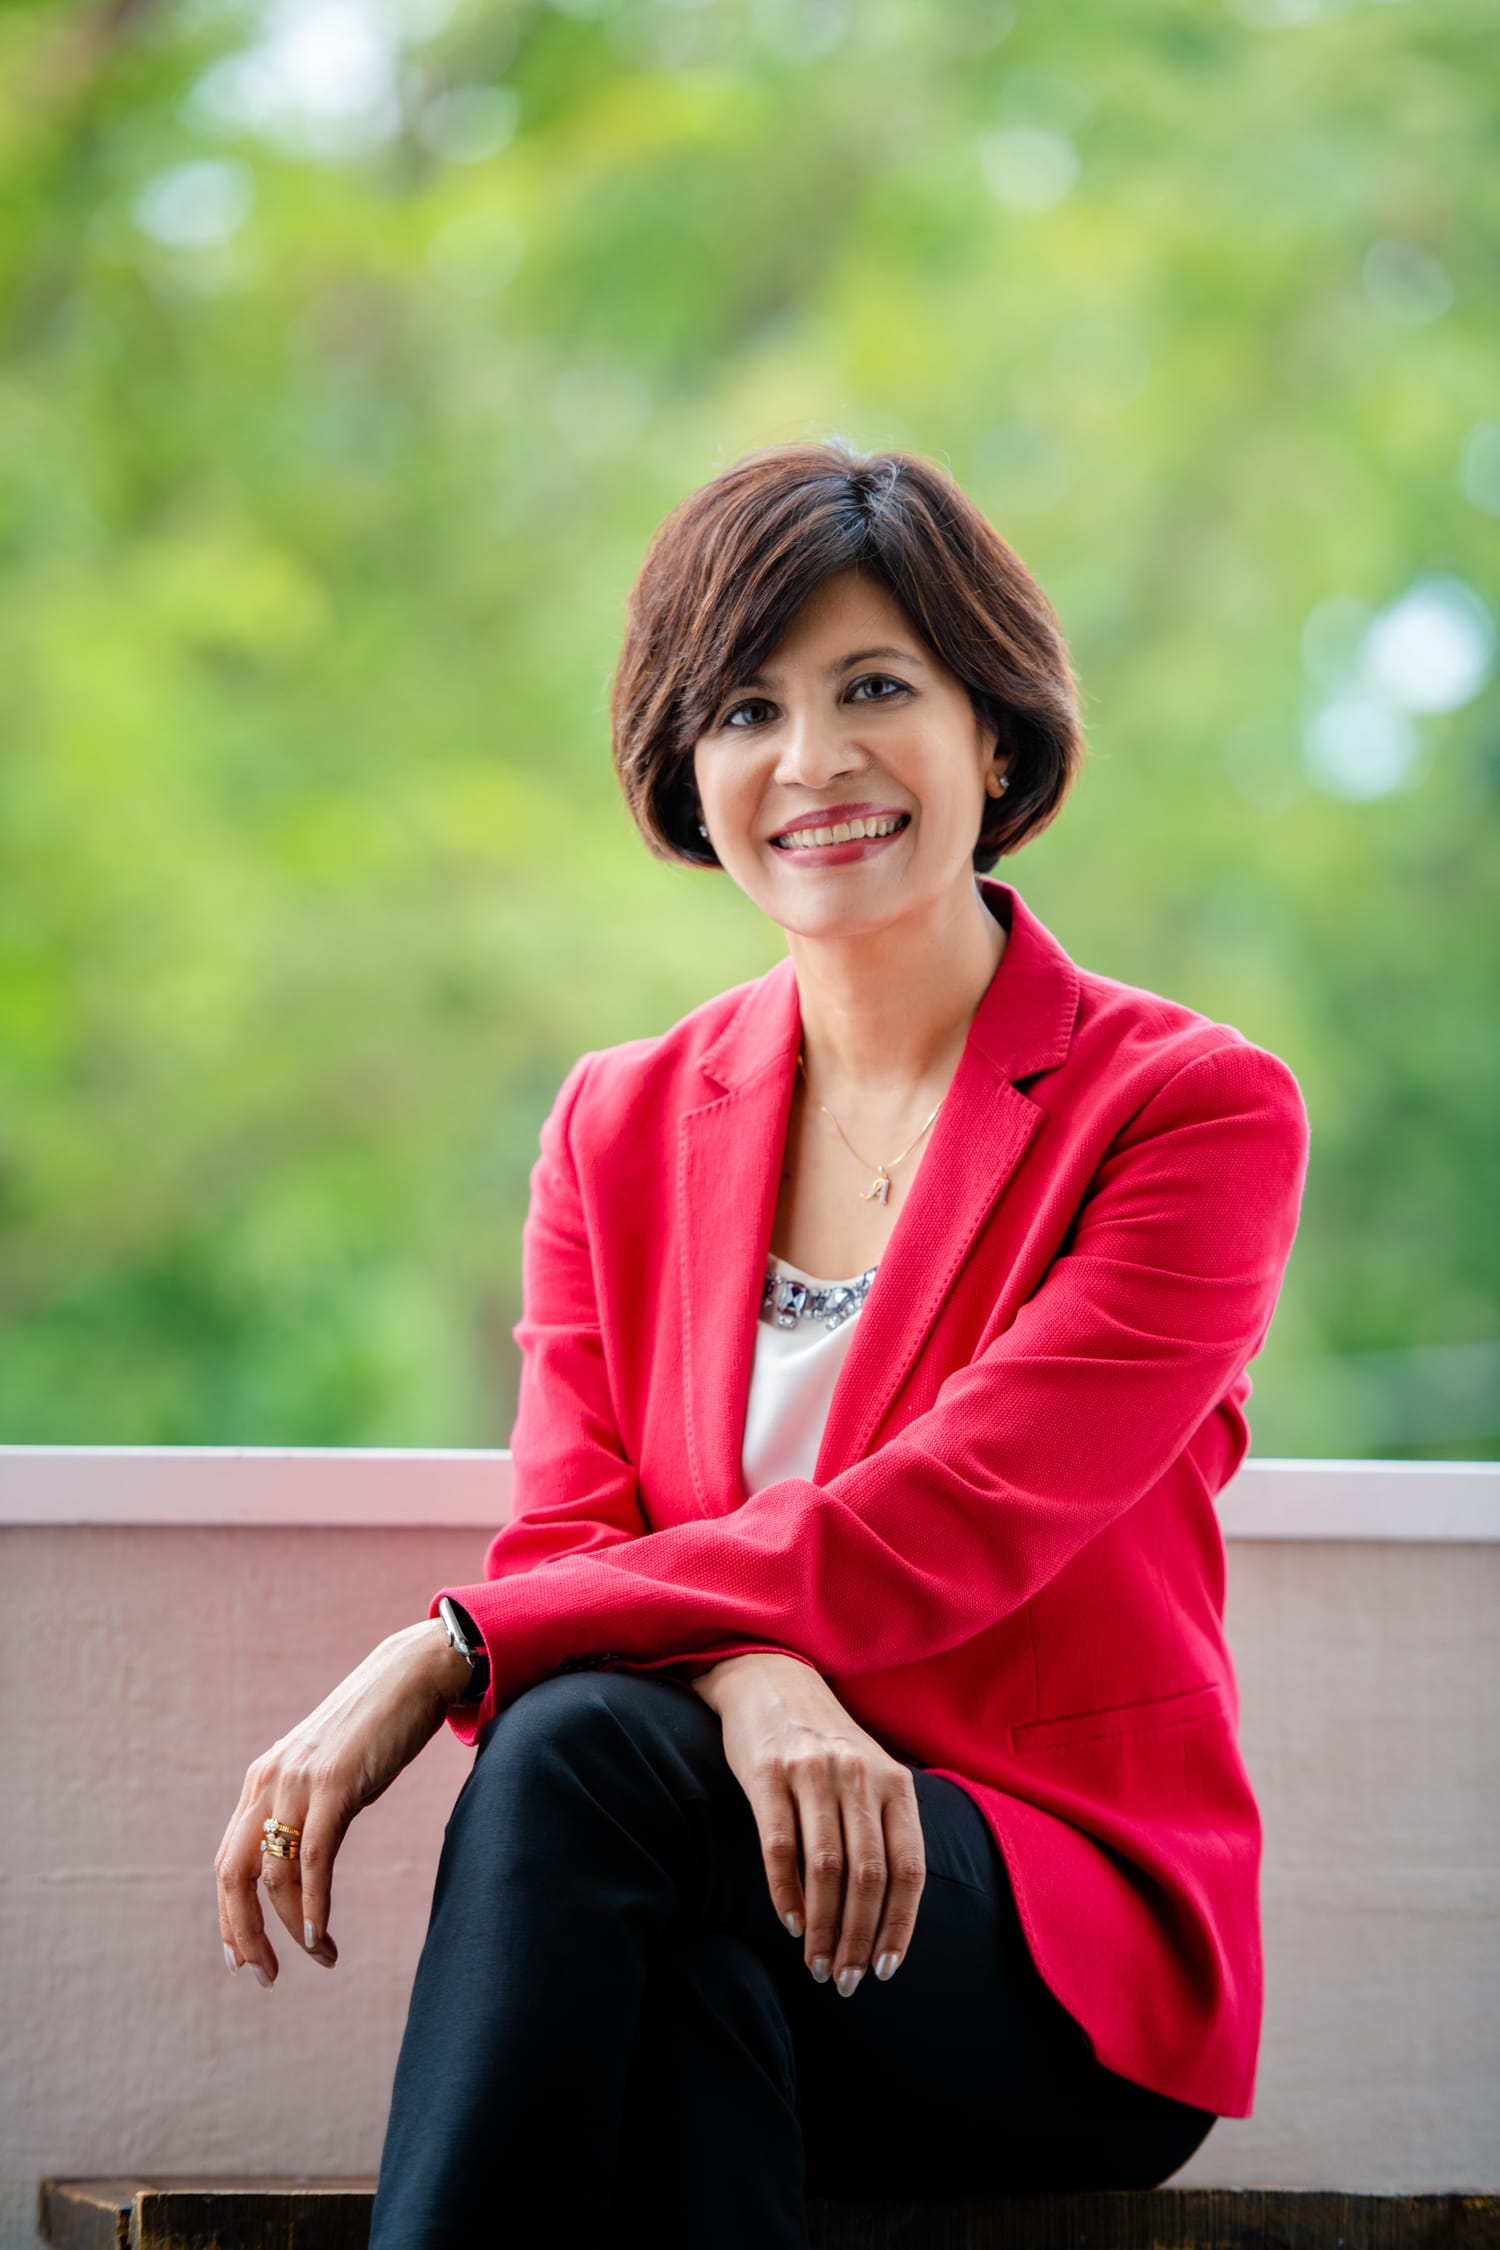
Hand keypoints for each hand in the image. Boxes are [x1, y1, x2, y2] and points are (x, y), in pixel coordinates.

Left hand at [215, 1618, 469, 1984]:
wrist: (413, 1673)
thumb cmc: (377, 1724)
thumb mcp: (326, 1768)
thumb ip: (305, 1803)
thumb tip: (301, 1853)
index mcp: (262, 1780)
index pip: (228, 1862)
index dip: (230, 1918)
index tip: (243, 1958)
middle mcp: (269, 1782)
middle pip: (233, 1876)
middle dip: (243, 1934)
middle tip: (263, 1976)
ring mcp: (300, 1783)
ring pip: (274, 1876)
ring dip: (291, 1929)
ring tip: (318, 1956)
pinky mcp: (335, 1785)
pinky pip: (313, 1860)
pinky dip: (313, 1906)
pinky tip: (320, 1935)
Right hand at [691, 1653, 924, 1997]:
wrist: (770, 1679)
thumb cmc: (826, 1740)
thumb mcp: (870, 1771)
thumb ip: (886, 1825)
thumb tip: (894, 1910)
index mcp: (893, 1781)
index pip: (909, 1869)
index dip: (900, 1925)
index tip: (885, 1968)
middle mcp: (859, 1776)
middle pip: (869, 1877)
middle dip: (859, 1938)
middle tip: (845, 1980)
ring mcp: (813, 1773)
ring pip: (826, 1869)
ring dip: (823, 1927)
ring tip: (817, 1964)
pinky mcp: (768, 1774)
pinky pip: (780, 1847)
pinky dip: (786, 1895)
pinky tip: (792, 1924)